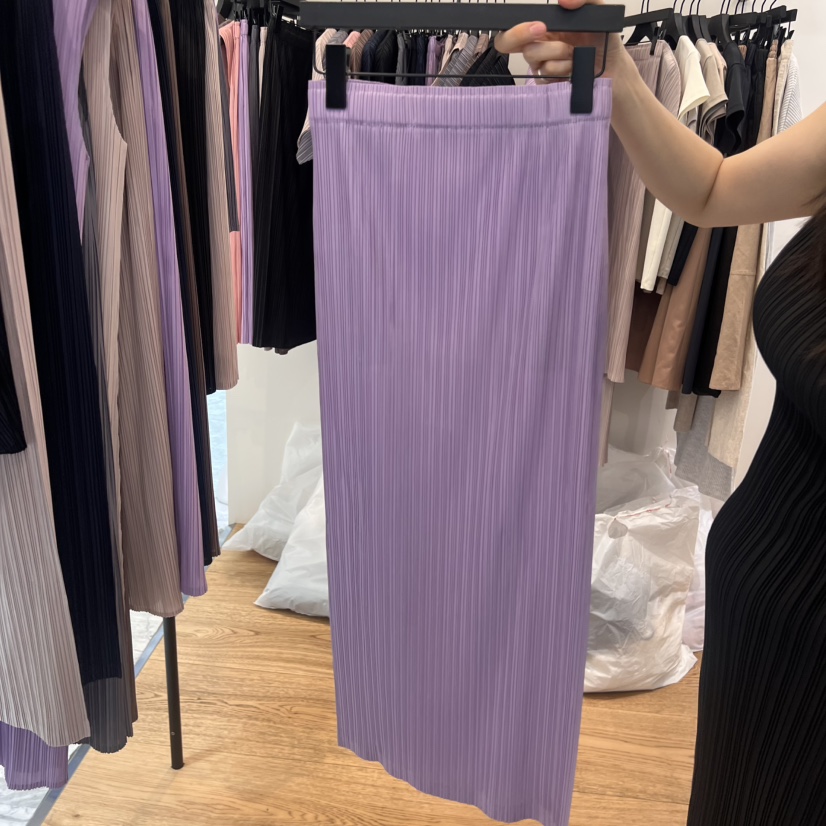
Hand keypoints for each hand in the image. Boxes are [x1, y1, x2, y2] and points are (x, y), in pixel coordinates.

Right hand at [495, 0, 626, 83]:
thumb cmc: (602, 39)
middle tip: (544, 30)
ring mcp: (541, 65)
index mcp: (543, 28)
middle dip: (521, 36)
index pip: (514, 27)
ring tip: (574, 52)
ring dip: (558, 53)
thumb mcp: (597, 11)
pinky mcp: (547, 83)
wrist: (614, 65)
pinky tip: (574, 66)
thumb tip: (563, 0)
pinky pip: (545, 76)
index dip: (516, 28)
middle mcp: (538, 45)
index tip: (539, 26)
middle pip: (509, 43)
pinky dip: (563, 69)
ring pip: (533, 57)